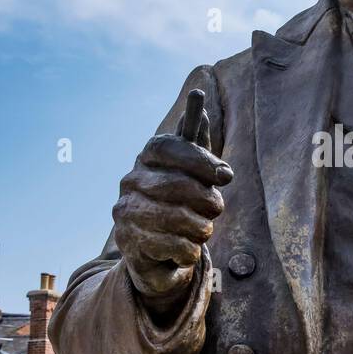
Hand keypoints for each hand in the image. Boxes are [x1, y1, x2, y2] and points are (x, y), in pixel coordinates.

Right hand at [112, 89, 232, 311]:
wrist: (156, 252)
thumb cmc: (181, 202)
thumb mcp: (193, 171)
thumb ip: (196, 141)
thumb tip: (198, 101)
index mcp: (146, 158)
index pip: (165, 147)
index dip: (198, 159)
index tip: (227, 176)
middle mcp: (129, 181)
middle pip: (174, 184)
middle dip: (205, 199)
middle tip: (219, 207)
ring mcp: (125, 212)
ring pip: (175, 218)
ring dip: (201, 227)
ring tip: (204, 230)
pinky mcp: (128, 244)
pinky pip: (172, 246)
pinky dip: (190, 250)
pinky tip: (189, 249)